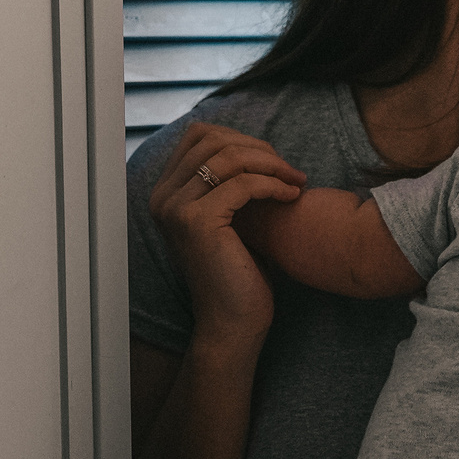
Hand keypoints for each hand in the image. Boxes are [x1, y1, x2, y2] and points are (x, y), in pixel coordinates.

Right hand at [149, 122, 302, 344]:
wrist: (233, 322)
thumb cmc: (238, 273)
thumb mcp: (230, 217)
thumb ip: (227, 183)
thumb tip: (250, 145)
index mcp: (166, 192)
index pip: (200, 135)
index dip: (241, 139)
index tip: (273, 160)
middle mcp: (162, 197)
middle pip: (214, 140)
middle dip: (259, 149)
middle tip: (290, 170)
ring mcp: (176, 208)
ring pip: (229, 158)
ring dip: (270, 164)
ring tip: (296, 181)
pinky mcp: (197, 222)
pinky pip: (242, 184)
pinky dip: (272, 184)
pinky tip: (292, 196)